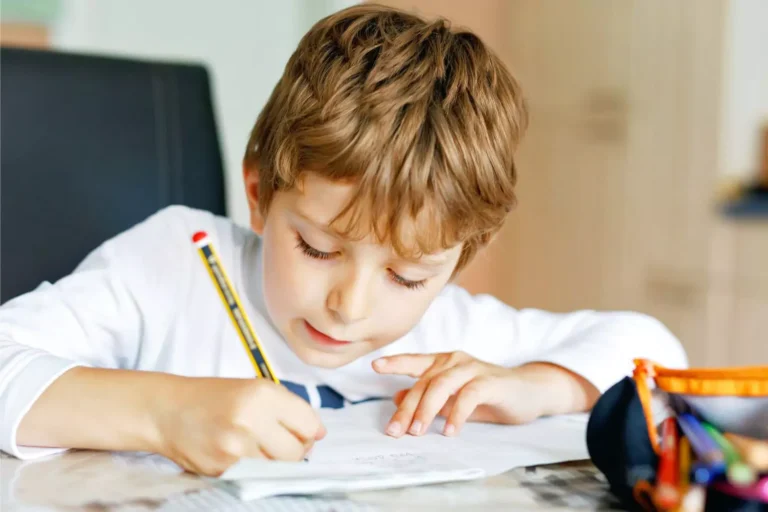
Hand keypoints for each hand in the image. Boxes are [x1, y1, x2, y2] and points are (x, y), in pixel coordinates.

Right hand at [151, 377, 324, 475]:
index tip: (301, 432)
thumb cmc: (214, 398)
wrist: (167, 410)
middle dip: (294, 450)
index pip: (309, 424)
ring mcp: (236, 448)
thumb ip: (289, 408)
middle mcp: (251, 420)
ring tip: (256, 446)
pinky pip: (256, 476)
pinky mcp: (223, 469)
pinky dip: (255, 469)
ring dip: (274, 462)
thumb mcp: (254, 389)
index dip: (309, 431)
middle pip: (297, 451)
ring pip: (278, 468)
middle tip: (278, 442)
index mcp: (263, 394)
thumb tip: (319, 434)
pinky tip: (241, 455)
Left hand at [372, 352, 555, 437]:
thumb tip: (397, 398)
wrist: (529, 391)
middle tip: (395, 431)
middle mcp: (455, 360)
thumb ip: (428, 397)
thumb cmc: (489, 395)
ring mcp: (473, 368)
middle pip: (424, 383)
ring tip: (417, 432)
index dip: (395, 362)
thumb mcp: (454, 398)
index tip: (374, 365)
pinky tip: (449, 431)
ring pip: (441, 386)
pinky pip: (468, 396)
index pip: (415, 361)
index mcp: (444, 362)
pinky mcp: (490, 381)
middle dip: (407, 409)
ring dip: (426, 411)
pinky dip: (456, 414)